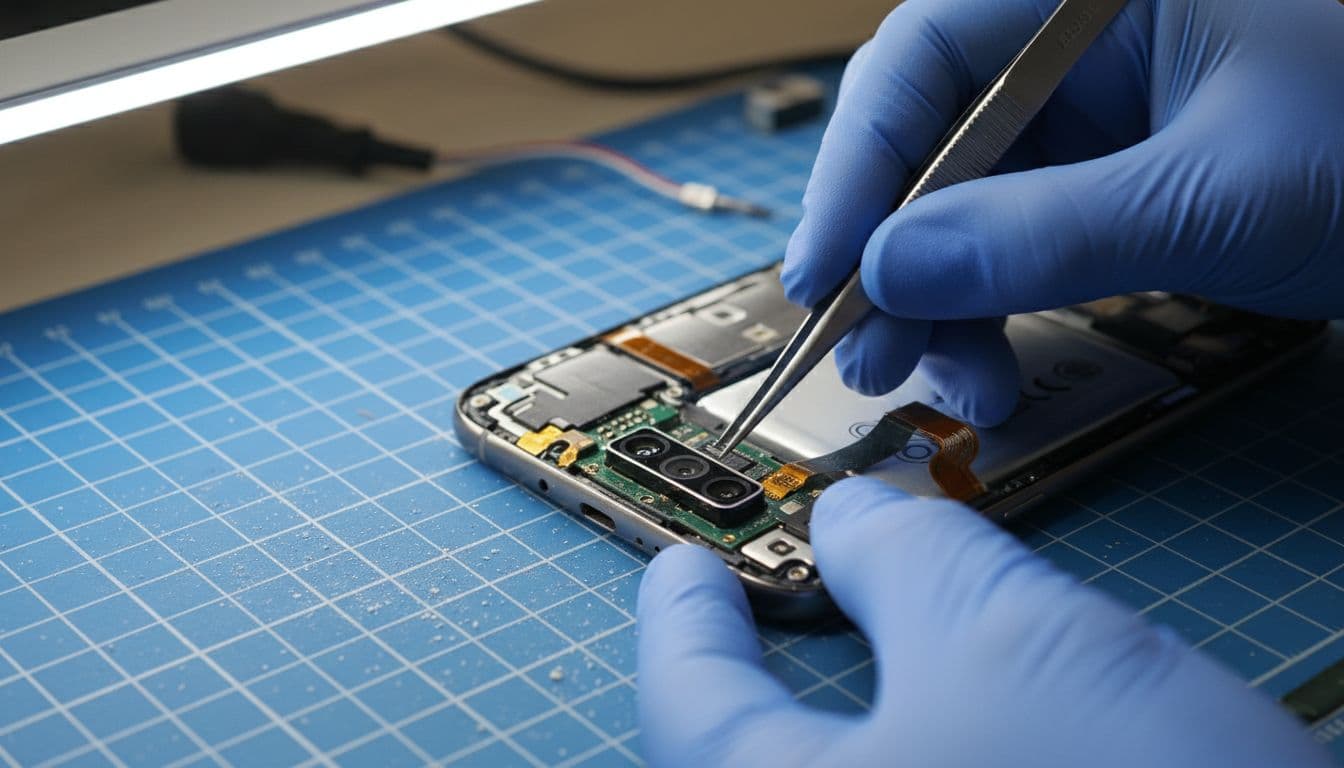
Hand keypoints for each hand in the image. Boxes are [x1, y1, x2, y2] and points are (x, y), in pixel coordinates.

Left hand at [636, 477, 1329, 766]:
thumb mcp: (1006, 632)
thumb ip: (905, 553)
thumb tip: (857, 518)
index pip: (687, 708)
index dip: (682, 616)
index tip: (686, 562)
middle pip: (756, 761)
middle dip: (764, 672)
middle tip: (789, 595)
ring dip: (862, 716)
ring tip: (905, 645)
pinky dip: (932, 758)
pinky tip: (992, 725)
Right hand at [780, 0, 1343, 425]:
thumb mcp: (1214, 193)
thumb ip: (1038, 234)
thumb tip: (885, 277)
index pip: (921, 60)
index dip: (853, 170)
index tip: (823, 279)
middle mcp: (1076, 41)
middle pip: (931, 140)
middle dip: (895, 260)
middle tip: (870, 364)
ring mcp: (1098, 111)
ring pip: (967, 203)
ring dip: (942, 304)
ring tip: (946, 390)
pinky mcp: (1117, 175)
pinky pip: (1020, 237)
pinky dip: (997, 307)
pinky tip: (992, 367)